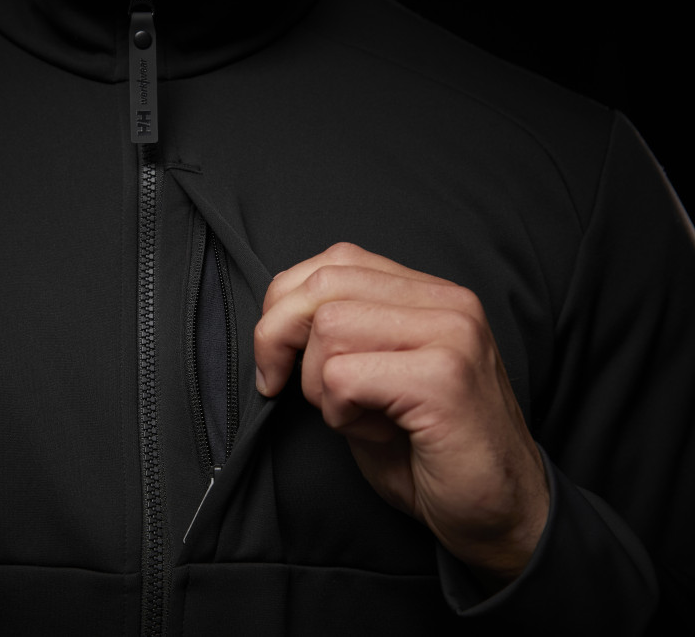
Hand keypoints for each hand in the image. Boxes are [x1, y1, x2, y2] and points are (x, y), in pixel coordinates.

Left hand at [254, 243, 548, 588]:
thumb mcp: (374, 378)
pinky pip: (343, 377)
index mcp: (429, 294)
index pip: (334, 262)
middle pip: (322, 286)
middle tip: (279, 386)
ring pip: (329, 328)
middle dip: (278, 339)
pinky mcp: (443, 378)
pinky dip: (340, 414)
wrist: (501, 514)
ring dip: (320, 386)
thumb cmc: (429, 452)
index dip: (284, 306)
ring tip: (362, 416)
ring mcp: (451, 335)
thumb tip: (275, 322)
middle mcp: (447, 302)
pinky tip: (379, 434)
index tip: (274, 359)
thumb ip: (340, 336)